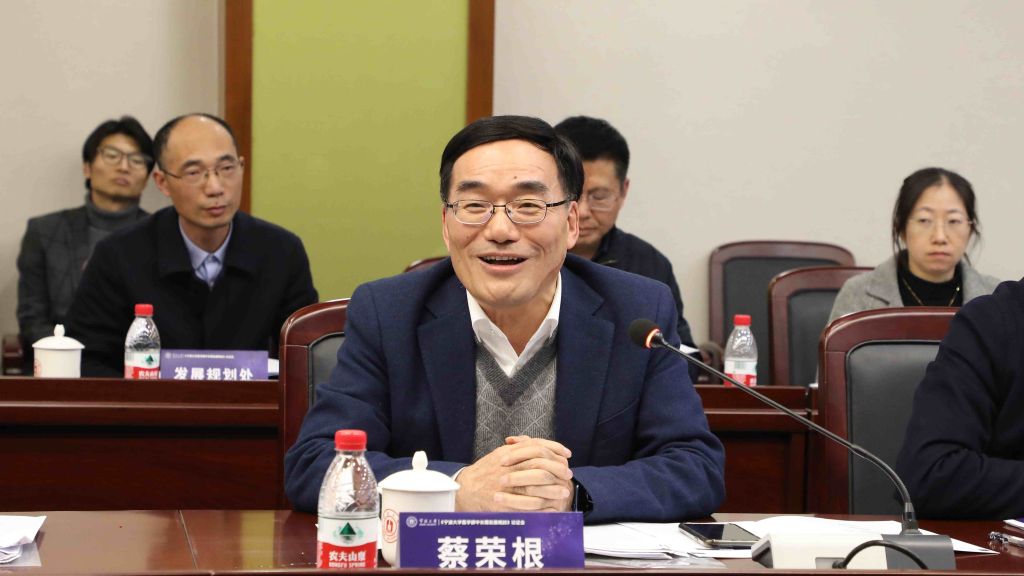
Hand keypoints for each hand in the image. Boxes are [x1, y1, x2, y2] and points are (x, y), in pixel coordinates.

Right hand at [455, 435, 573, 512]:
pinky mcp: (504, 503)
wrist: (465, 489)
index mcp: (509, 454)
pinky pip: (526, 507)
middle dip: (557, 470)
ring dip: (552, 490)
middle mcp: (508, 468)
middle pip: (538, 466)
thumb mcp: (500, 453)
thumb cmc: (485, 471)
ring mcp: (506, 487)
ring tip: (564, 492)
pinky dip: (541, 508)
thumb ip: (519, 446)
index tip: (567, 455)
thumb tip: (537, 442)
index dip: (555, 449)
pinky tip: (552, 509)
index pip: (537, 447)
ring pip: (534, 487)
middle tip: (568, 474)